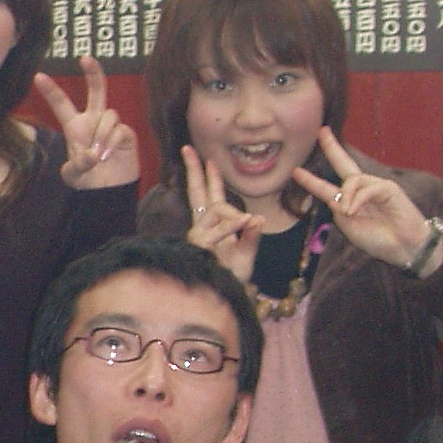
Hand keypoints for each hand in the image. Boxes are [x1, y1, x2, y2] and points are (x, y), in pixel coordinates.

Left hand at [34, 57, 138, 189]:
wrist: (107, 191)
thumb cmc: (87, 179)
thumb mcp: (73, 175)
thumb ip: (77, 165)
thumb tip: (92, 155)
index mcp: (75, 126)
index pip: (62, 104)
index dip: (51, 90)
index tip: (38, 76)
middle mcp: (93, 120)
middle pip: (97, 90)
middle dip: (93, 72)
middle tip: (85, 58)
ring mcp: (111, 125)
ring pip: (108, 116)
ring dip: (101, 135)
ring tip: (98, 156)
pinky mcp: (126, 134)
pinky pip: (119, 129)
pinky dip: (111, 142)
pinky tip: (107, 156)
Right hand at [180, 146, 259, 283]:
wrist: (226, 295)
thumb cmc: (233, 275)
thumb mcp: (248, 253)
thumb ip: (251, 235)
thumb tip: (255, 216)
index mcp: (211, 225)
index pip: (207, 195)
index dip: (206, 176)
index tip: (207, 159)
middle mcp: (201, 227)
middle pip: (196, 193)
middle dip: (193, 170)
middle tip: (187, 148)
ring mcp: (198, 235)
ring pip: (217, 210)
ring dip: (233, 216)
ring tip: (246, 224)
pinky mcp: (199, 245)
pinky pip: (219, 228)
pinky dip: (232, 225)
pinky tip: (245, 221)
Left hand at [292, 128, 434, 270]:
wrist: (402, 247)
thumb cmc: (377, 240)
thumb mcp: (350, 229)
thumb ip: (339, 213)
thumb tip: (334, 198)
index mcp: (349, 202)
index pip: (327, 188)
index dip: (311, 180)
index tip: (295, 171)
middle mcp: (360, 191)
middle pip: (344, 164)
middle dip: (332, 148)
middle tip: (322, 131)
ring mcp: (375, 187)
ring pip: (352, 180)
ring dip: (347, 197)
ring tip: (350, 213)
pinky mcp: (388, 187)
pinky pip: (367, 187)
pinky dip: (358, 199)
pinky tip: (355, 211)